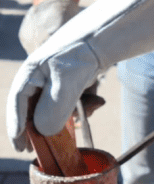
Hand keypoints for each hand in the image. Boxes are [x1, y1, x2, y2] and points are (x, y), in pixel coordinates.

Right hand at [6, 0, 153, 150]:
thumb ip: (53, 109)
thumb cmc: (82, 54)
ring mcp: (56, 76)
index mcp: (31, 73)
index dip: (17, 127)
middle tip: (40, 146)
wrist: (106, 36)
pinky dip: (77, 107)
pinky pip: (68, 99)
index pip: (17, 104)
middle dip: (39, 125)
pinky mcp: (71, 78)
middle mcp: (39, 75)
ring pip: (52, 105)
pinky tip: (89, 109)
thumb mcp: (67, 83)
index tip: (21, 147)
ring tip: (72, 123)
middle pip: (33, 107)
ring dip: (62, 117)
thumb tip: (44, 132)